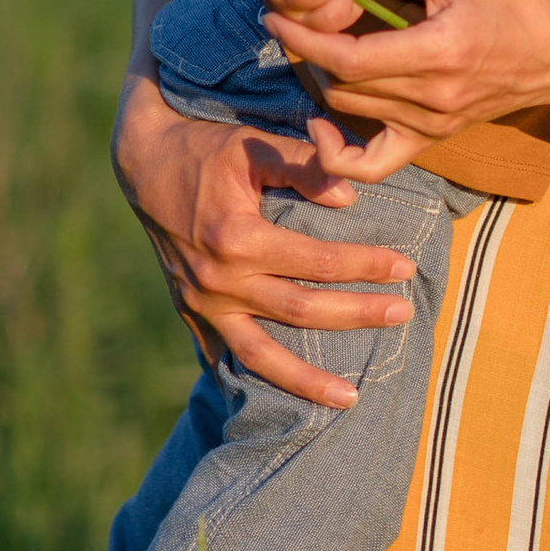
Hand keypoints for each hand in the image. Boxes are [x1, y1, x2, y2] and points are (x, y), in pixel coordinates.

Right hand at [112, 72, 414, 409]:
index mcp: (236, 239)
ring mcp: (200, 303)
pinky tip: (287, 403)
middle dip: (357, 315)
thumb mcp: (254, 146)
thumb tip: (350, 199)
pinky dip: (256, 379)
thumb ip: (303, 168)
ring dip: (307, 381)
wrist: (144, 162)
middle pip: (301, 312)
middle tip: (405, 314)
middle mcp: (217, 280)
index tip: (405, 267)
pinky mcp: (190, 311)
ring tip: (352, 399)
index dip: (365, 266)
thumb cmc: (206, 149)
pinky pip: (226, 355)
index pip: (317, 263)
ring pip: (260, 355)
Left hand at [263, 0, 549, 141]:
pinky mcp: (433, 139)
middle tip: (293, 16)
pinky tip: (323, 125)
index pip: (350, 59)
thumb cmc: (515, 3)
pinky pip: (374, 164)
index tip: (277, 14)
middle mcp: (434, 98)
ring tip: (317, 44)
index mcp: (440, 53)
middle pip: (343, 86)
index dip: (305, 38)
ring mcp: (433, 125)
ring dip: (325, 78)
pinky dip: (339, 153)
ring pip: (352, 111)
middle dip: (310, 51)